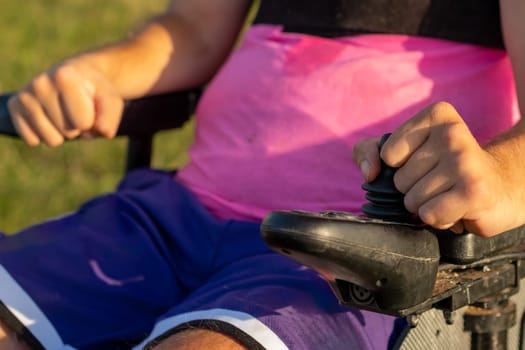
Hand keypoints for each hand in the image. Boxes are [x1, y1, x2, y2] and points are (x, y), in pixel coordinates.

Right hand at [7, 58, 123, 146]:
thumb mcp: (110, 100)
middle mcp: (40, 84)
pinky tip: (49, 116)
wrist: (75, 76)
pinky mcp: (14, 107)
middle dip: (78, 126)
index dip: (91, 120)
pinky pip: (33, 140)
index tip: (88, 104)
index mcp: (64, 77)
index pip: (83, 123)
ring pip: (51, 140)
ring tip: (64, 112)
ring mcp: (24, 95)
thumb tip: (92, 134)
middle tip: (76, 108)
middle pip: (69, 132)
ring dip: (63, 133)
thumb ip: (110, 117)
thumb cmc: (95, 91)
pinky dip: (45, 135)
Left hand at [353, 101, 522, 236]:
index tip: (424, 162)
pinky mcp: (473, 190)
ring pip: (412, 201)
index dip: (399, 167)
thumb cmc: (443, 168)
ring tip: (449, 193)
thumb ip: (368, 151)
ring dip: (427, 205)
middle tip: (441, 182)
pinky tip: (457, 207)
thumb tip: (370, 172)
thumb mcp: (401, 151)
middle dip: (414, 189)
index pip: (388, 154)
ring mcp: (464, 161)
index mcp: (435, 115)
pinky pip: (429, 215)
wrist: (499, 187)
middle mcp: (452, 133)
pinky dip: (439, 219)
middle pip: (399, 180)